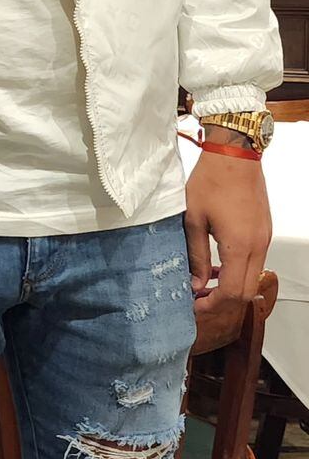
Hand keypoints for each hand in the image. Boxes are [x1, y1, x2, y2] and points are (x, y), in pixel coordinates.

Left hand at [185, 126, 270, 341]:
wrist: (235, 154)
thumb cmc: (210, 182)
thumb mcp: (194, 219)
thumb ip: (196, 255)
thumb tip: (196, 284)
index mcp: (240, 246)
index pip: (233, 292)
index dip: (213, 304)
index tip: (194, 304)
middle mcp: (258, 246)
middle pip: (246, 290)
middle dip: (222, 300)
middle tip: (198, 298)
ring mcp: (264, 238)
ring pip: (252, 276)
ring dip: (231, 284)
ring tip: (205, 280)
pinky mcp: (264, 230)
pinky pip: (255, 260)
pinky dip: (238, 269)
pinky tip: (219, 262)